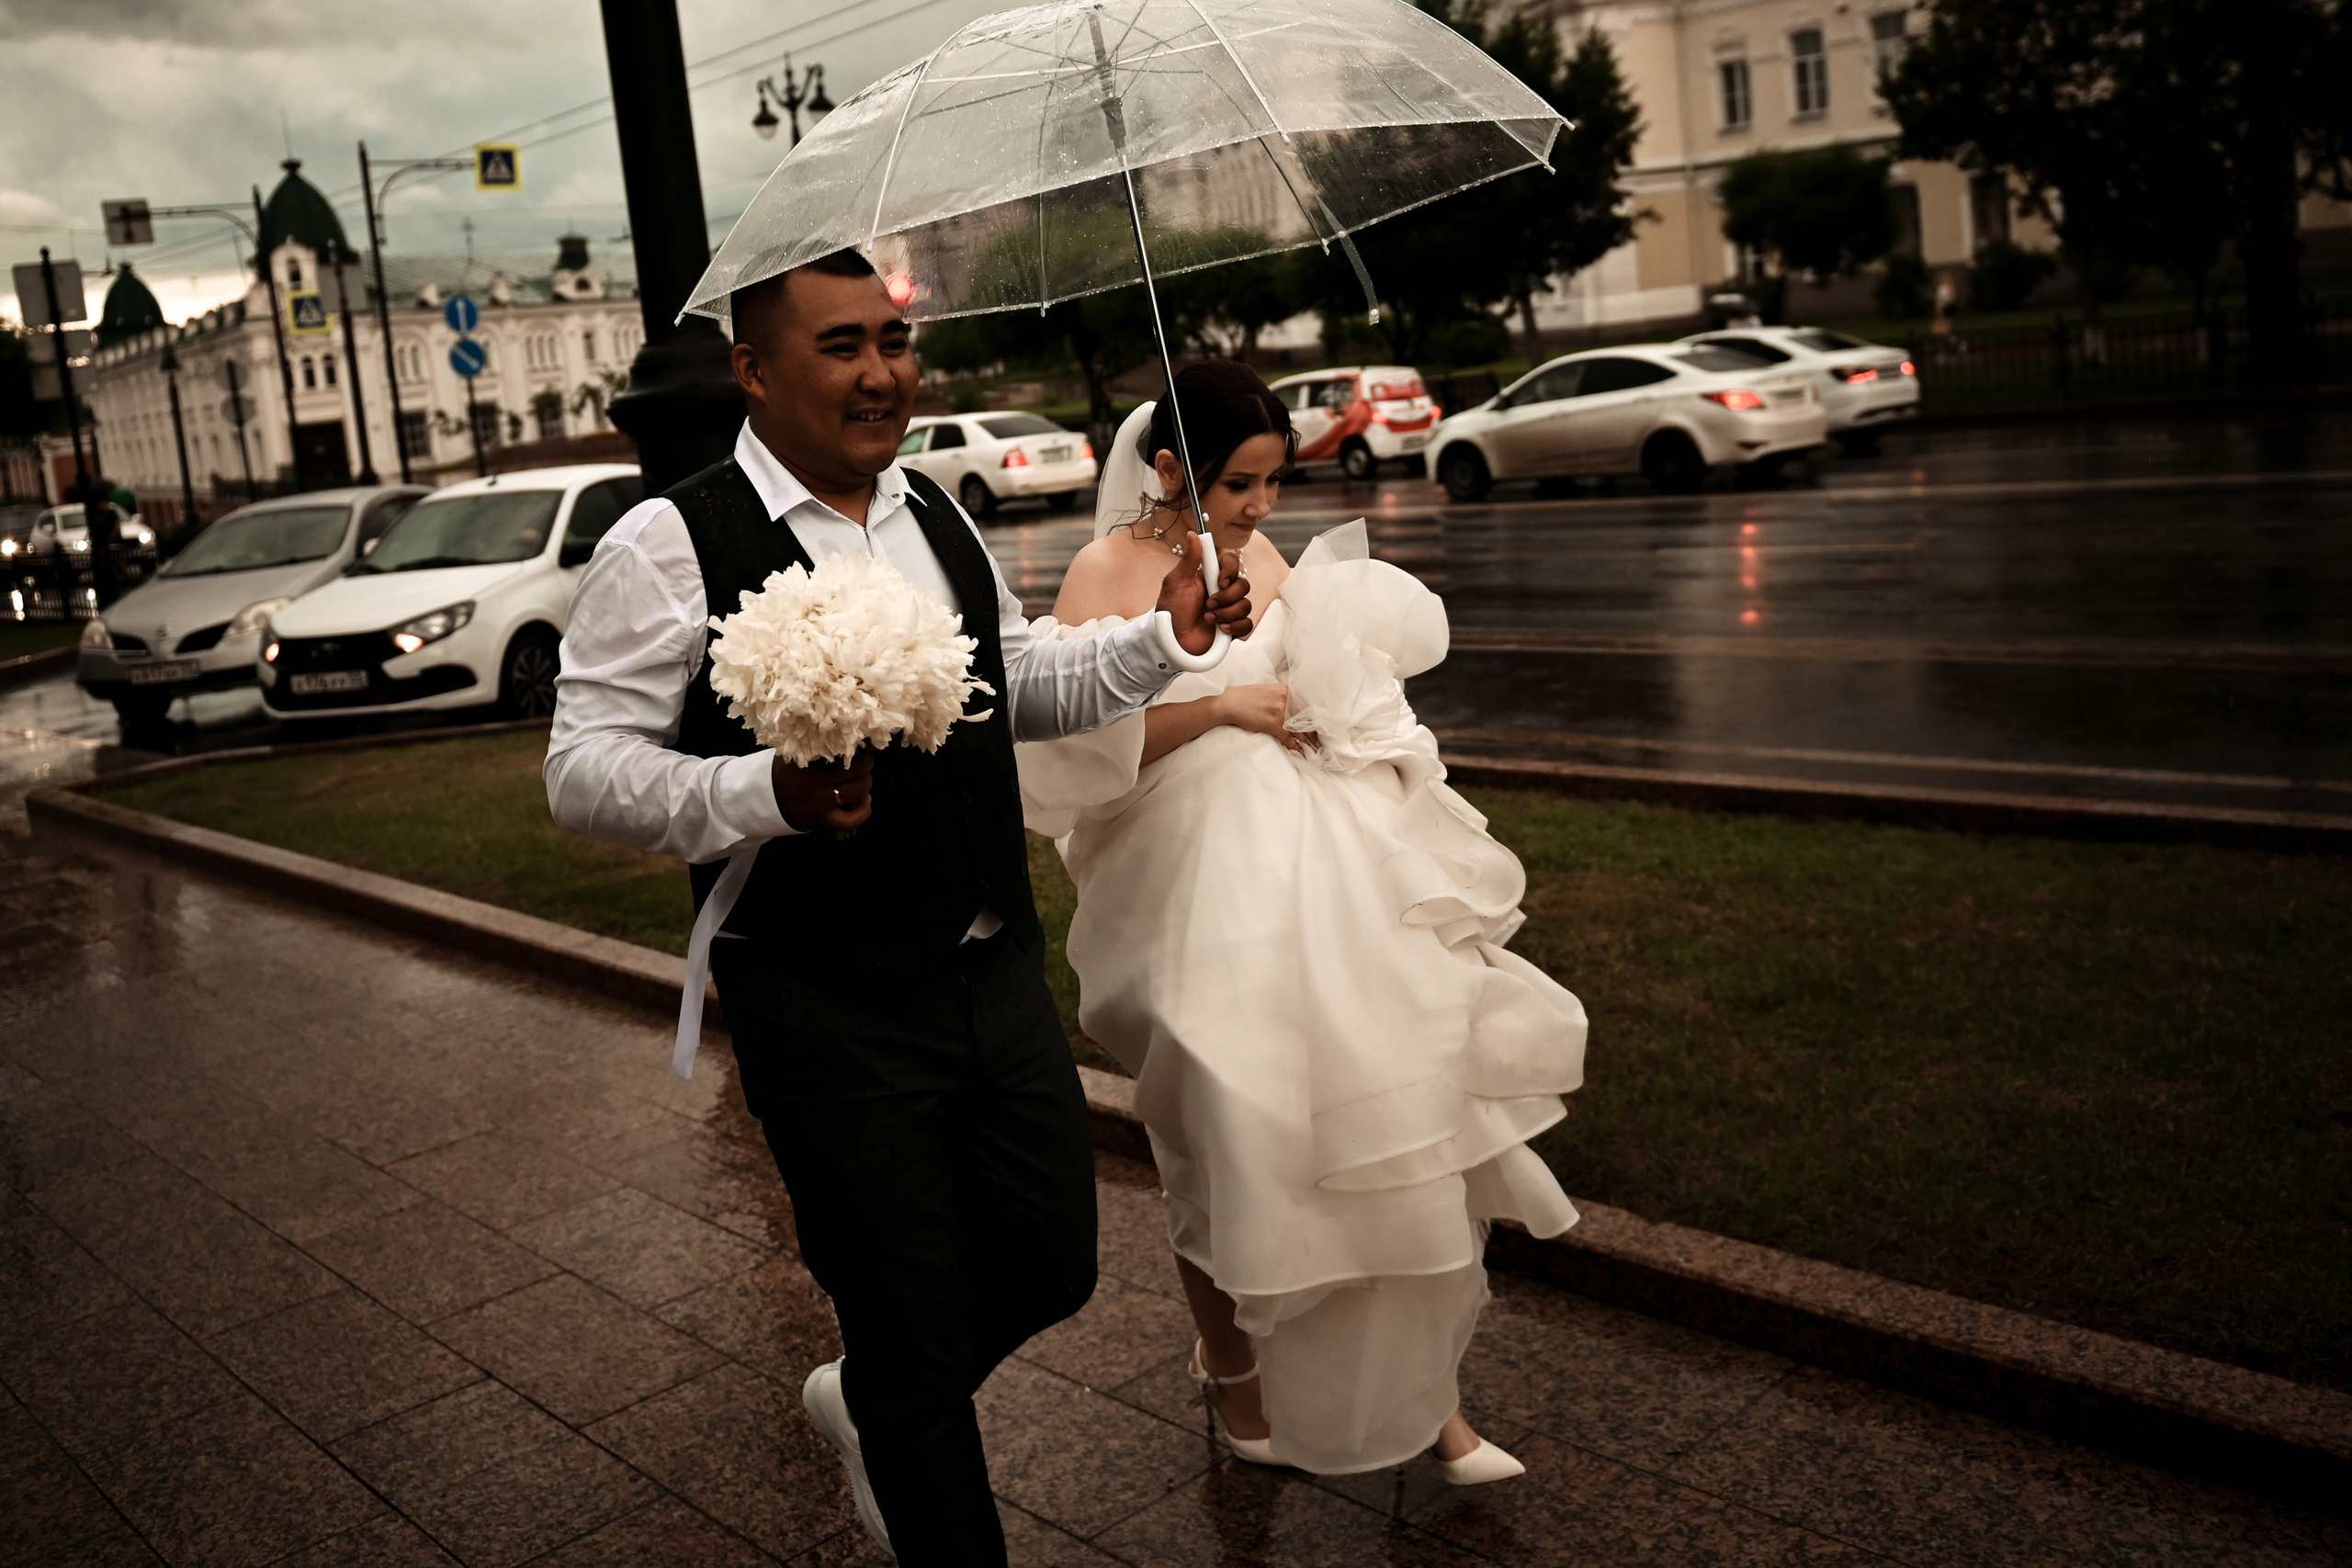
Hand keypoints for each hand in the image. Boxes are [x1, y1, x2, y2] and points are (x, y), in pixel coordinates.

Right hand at [772, 747, 875, 832]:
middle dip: (865, 763)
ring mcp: (822, 804)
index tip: (862, 744)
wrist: (766, 800)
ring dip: (865, 782)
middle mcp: (817, 784)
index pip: (843, 751)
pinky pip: (851, 821)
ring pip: (857, 791)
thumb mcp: (794, 753)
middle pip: (855, 771)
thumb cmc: (784, 772)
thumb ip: (815, 744)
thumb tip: (846, 734)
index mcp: (810, 764)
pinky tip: (865, 799)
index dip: (859, 747)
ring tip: (862, 777)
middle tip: (863, 760)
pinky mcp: (824, 819)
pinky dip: (863, 810)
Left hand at [1154, 531, 1252, 654]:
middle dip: (1227, 597)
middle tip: (1208, 605)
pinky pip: (1247, 624)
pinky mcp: (1232, 628)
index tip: (1219, 581)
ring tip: (1208, 619)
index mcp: (1211, 576)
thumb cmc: (1171, 609)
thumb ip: (1188, 559)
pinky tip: (1220, 629)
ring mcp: (1229, 609)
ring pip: (1246, 605)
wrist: (1169, 640)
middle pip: (1243, 585)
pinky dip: (1235, 626)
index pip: (1231, 563)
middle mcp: (1223, 591)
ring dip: (1227, 613)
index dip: (1230, 570)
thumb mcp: (1176, 582)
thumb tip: (1192, 534)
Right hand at [1218, 684, 1317, 751]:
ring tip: (1313, 749)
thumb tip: (1296, 710)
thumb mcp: (1269, 691)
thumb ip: (1284, 697)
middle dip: (1313, 732)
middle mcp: (1286, 699)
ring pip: (1299, 730)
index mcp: (1287, 689)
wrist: (1229, 702)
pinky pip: (1288, 738)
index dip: (1315, 718)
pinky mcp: (1273, 724)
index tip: (1319, 727)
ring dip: (1307, 742)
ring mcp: (1280, 711)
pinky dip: (1294, 746)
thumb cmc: (1247, 698)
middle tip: (1319, 742)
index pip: (1307, 705)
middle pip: (1306, 718)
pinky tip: (1299, 751)